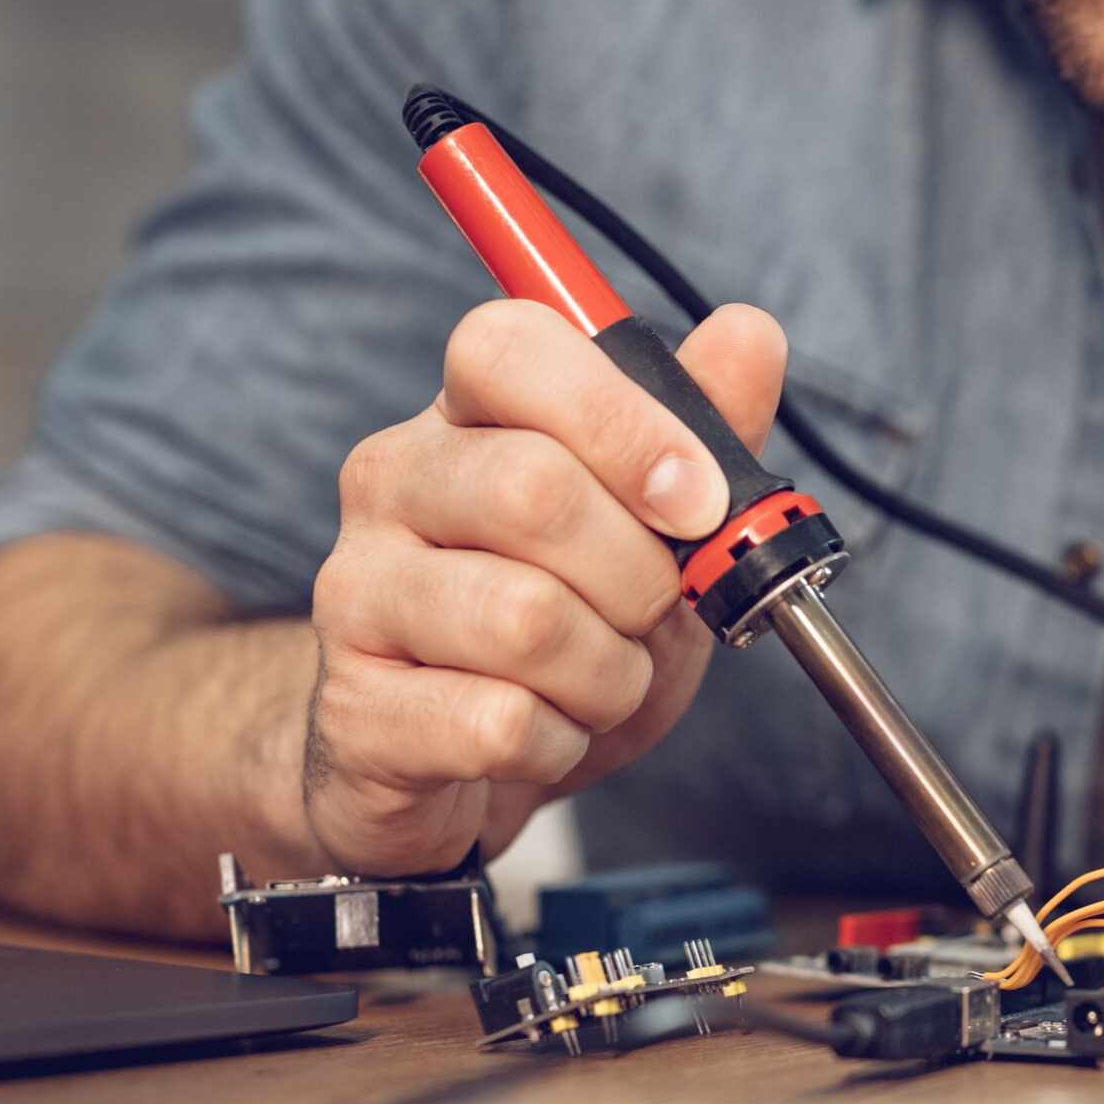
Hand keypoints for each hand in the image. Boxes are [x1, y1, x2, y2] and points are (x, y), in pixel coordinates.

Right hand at [304, 299, 785, 873]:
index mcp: (467, 418)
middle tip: (649, 614)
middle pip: (533, 488)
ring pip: (525, 620)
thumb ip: (706, 433)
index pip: (509, 350)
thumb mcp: (660, 532)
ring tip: (597, 682)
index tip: (696, 499)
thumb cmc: (571, 630)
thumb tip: (751, 332)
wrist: (465, 771)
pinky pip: (498, 724)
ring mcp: (355, 594)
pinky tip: (544, 735)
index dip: (624, 423)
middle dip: (639, 575)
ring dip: (608, 674)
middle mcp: (393, 484)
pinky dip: (560, 743)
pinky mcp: (353, 712)